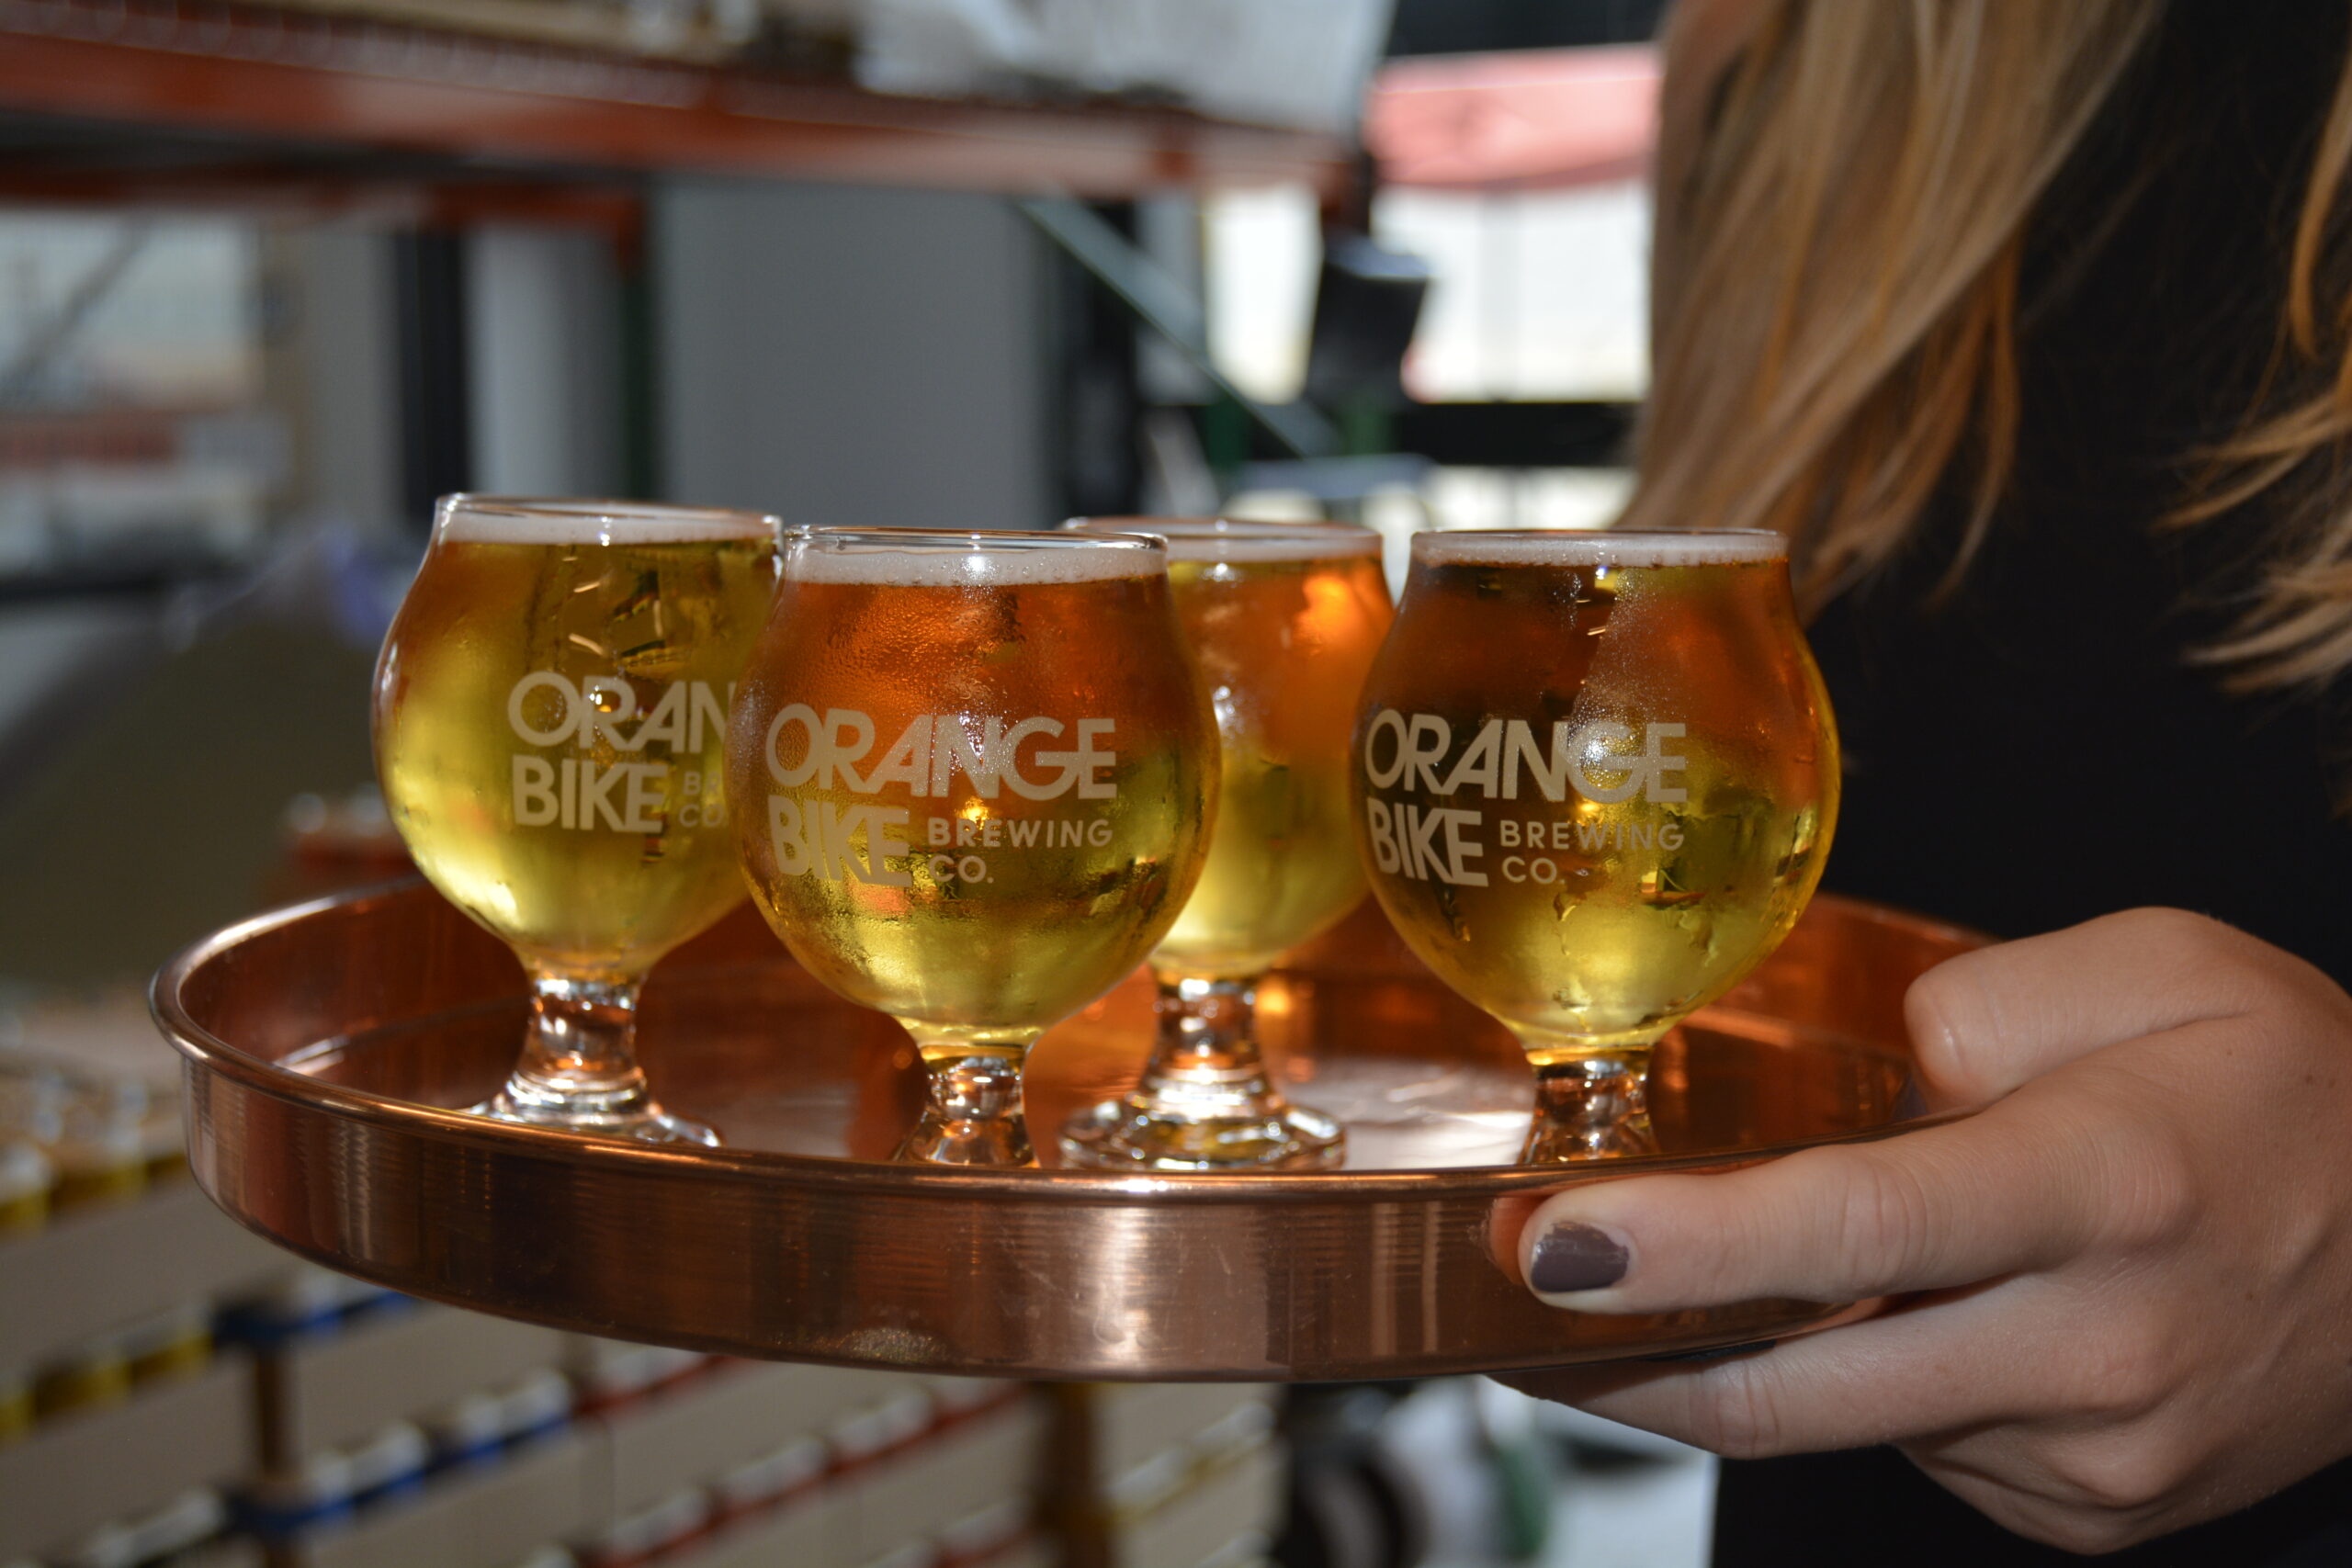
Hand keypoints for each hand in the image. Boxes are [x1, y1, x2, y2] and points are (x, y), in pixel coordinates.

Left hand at [1496, 908, 2351, 1552]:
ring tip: (1694, 1269)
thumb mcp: (2160, 968)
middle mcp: (2095, 1344)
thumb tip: (1863, 1080)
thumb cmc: (2295, 1093)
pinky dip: (1858, 1382)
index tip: (1546, 1245)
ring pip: (1840, 1418)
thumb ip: (1978, 1000)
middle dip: (1619, 1352)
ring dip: (1740, 1356)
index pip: (1856, 1229)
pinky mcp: (2082, 1510)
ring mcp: (2089, 1454)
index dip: (1684, 1248)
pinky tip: (1883, 1312)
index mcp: (2103, 1187)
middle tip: (1512, 1287)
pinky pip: (1913, 1448)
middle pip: (1796, 1384)